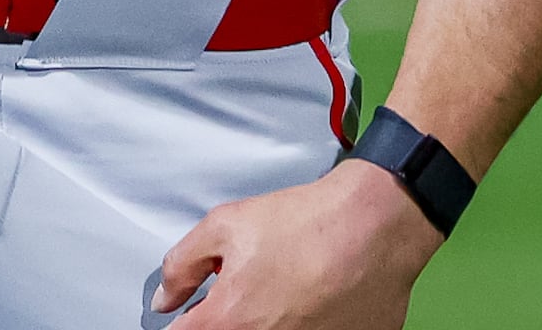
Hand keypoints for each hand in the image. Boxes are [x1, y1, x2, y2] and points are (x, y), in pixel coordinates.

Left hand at [155, 160, 439, 327]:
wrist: (375, 224)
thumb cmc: (307, 222)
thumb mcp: (225, 224)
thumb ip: (182, 264)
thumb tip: (166, 299)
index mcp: (227, 321)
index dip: (187, 322)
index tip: (196, 314)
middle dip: (230, 320)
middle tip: (248, 296)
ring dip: (267, 323)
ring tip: (286, 295)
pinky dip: (308, 324)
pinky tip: (316, 303)